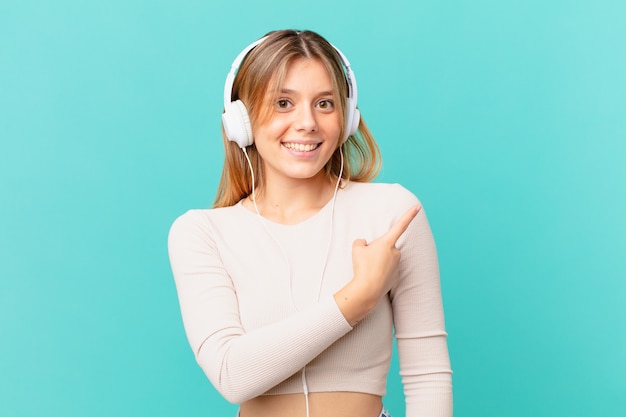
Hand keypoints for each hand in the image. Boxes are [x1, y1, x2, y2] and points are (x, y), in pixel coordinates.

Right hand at [334, 205, 420, 324]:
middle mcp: (396, 252)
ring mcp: (397, 265)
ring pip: (386, 258)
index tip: (418, 207)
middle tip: (366, 259)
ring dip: (379, 261)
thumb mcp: (356, 249)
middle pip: (385, 246)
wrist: (367, 290)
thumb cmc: (362, 267)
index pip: (400, 225)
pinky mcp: (396, 276)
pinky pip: (387, 269)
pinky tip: (373, 276)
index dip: (409, 215)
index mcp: (387, 243)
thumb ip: (361, 242)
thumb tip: (364, 244)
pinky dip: (381, 271)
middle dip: (377, 250)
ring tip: (369, 269)